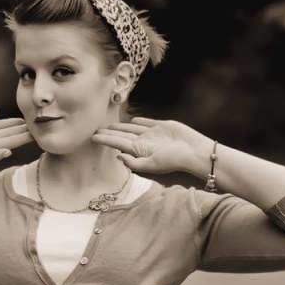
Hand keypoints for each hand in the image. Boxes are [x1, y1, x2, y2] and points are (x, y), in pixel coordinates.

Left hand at [92, 116, 210, 176]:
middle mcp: (143, 142)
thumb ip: (133, 163)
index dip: (105, 140)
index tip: (92, 137)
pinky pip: (147, 123)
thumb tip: (118, 156)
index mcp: (138, 151)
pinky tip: (132, 119)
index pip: (117, 144)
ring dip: (121, 127)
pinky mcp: (162, 126)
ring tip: (110, 125)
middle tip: (96, 130)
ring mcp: (152, 134)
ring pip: (132, 128)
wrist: (192, 151)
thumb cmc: (172, 160)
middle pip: (122, 136)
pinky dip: (139, 121)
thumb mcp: (150, 165)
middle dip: (109, 133)